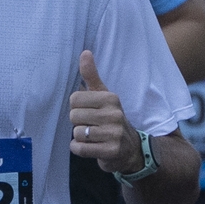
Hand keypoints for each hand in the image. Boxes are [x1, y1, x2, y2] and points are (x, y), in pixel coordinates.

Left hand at [68, 51, 138, 169]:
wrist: (130, 149)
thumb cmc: (111, 119)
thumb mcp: (104, 97)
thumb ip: (92, 76)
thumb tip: (85, 52)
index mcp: (110, 98)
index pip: (74, 99)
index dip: (76, 108)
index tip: (88, 112)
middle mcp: (114, 114)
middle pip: (74, 116)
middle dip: (78, 123)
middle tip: (91, 126)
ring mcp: (113, 134)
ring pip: (77, 133)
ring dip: (80, 137)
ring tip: (93, 137)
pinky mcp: (110, 151)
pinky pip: (80, 149)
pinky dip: (79, 149)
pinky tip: (89, 147)